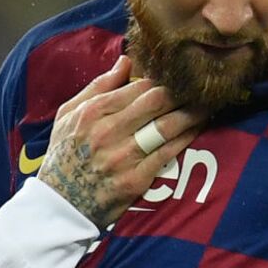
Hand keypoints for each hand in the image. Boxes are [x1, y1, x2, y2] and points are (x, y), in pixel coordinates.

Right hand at [36, 58, 203, 228]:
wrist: (60, 205)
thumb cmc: (63, 156)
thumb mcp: (68, 115)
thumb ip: (97, 87)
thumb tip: (126, 62)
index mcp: (92, 112)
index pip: (137, 86)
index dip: (162, 80)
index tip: (177, 78)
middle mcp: (108, 132)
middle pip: (156, 101)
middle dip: (182, 92)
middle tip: (199, 87)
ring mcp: (123, 157)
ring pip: (167, 126)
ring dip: (191, 113)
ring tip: (207, 105)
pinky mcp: (135, 180)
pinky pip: (168, 154)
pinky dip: (186, 139)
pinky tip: (198, 129)